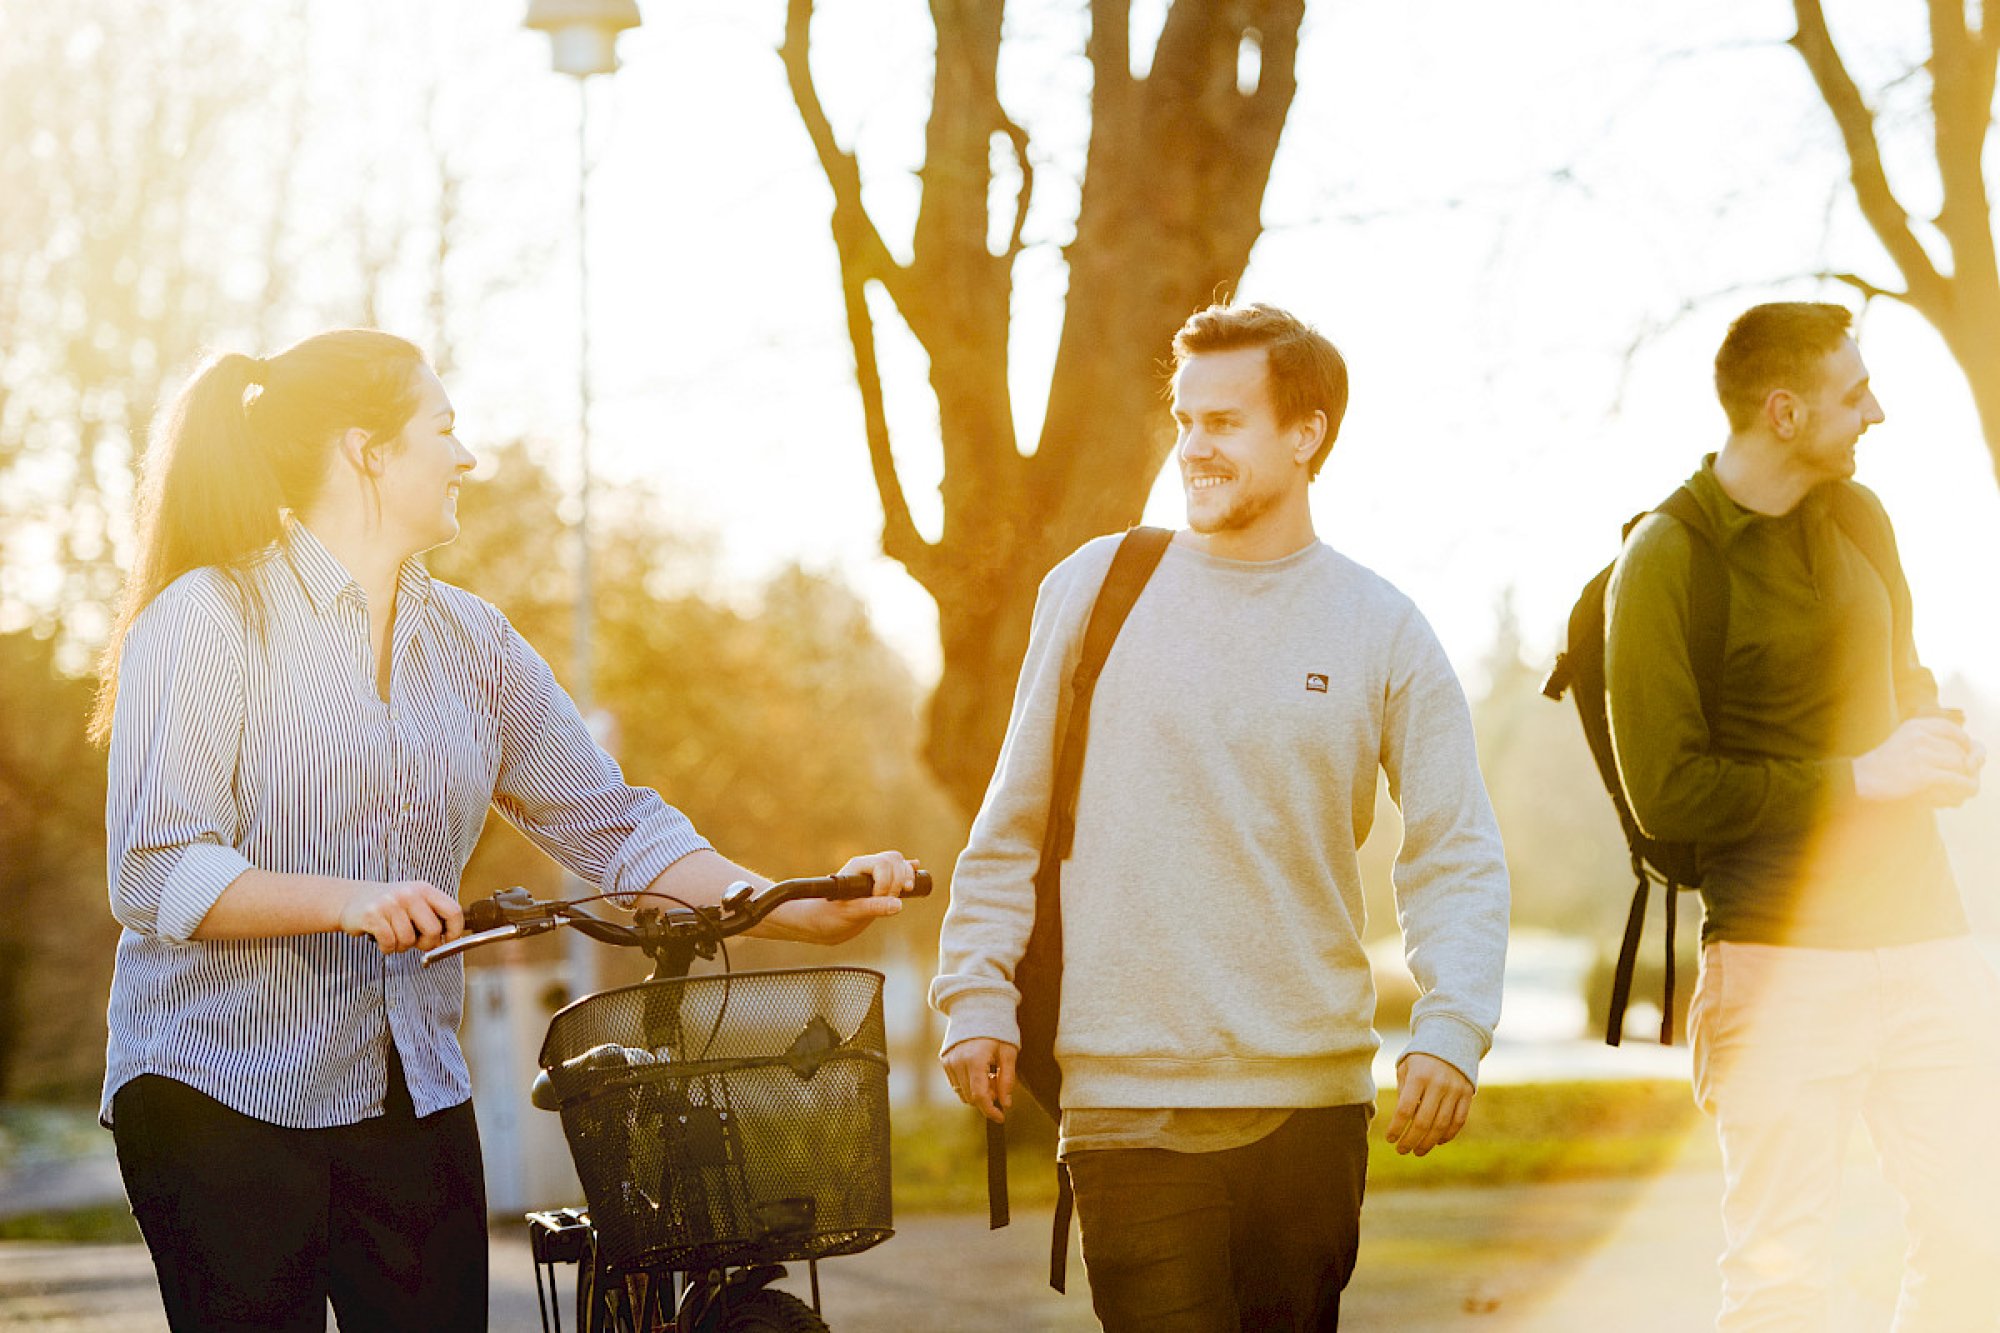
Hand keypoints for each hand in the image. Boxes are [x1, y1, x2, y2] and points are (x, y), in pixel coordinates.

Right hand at [338, 880, 463, 953]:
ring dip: (402, 946)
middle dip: (426, 943)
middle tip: (416, 942)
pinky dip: (387, 948)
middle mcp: (409, 894)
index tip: (449, 942)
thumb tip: (447, 942)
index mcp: (425, 890)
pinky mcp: (372, 915)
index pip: (453, 911)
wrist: (353, 899)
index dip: (455, 931)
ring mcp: (390, 903)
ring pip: (409, 940)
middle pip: (433, 930)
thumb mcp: (415, 903)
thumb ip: (433, 917)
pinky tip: (383, 939)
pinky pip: (389, 943)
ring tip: (394, 936)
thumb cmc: (389, 905)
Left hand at [780, 851, 921, 944]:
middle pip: (893, 859)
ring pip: (898, 863)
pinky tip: (916, 873)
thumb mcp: (849, 913)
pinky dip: (908, 872)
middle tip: (890, 900)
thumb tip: (898, 905)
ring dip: (906, 876)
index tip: (878, 900)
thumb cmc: (828, 916)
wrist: (821, 923)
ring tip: (906, 891)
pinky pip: (898, 871)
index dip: (886, 882)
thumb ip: (872, 908)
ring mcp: (874, 875)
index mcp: (857, 868)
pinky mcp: (880, 885)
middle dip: (899, 879)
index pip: (882, 863)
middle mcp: (866, 867)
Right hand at [942, 1037, 1015, 1123]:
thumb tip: (1006, 1104)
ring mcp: (949, 1062)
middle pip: (971, 1097)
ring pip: (962, 1093)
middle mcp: (958, 1062)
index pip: (979, 1095)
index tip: (1001, 1117)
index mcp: (975, 1059)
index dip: (990, 1110)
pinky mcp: (944, 1061)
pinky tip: (978, 1071)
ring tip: (988, 1075)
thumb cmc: (997, 1031)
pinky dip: (967, 1085)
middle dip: (987, 1098)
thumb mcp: (1008, 1053)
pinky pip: (956, 1084)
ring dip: (976, 1092)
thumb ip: (1007, 1079)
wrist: (977, 1009)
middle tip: (998, 1083)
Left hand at [1385, 1053, 1473, 1156]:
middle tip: (1402, 1151)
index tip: (1390, 1139)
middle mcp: (1438, 1084)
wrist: (1453, 1038)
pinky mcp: (1467, 1094)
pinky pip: (1458, 1120)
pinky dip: (1448, 1134)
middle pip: (1423, 1122)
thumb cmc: (1422, 1056)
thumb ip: (1403, 1090)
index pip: (1405, 1109)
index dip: (1397, 1128)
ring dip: (1428, 1142)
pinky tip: (1437, 1141)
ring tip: (1418, 1151)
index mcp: (1419, 1076)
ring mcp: (1455, 1090)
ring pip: (1442, 1125)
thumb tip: (1403, 1119)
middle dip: (1411, 1140)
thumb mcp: (1406, 1066)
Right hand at [1854, 717, 1981, 806]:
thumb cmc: (1885, 763)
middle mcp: (1919, 737)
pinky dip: (1963, 785)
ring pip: (1958, 763)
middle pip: (1957, 748)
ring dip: (1964, 774)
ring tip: (1961, 782)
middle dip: (1964, 762)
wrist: (1863, 778)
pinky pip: (1954, 778)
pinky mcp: (1922, 774)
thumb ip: (1929, 739)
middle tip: (1963, 772)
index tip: (1965, 751)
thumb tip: (1963, 747)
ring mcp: (1920, 755)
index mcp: (1914, 726)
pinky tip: (1963, 789)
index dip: (1962, 740)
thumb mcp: (1904, 740)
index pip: (1950, 728)